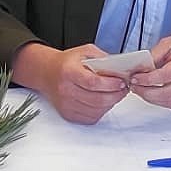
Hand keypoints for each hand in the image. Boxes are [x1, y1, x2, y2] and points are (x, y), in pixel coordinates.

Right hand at [13, 43, 127, 125]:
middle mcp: (65, 90)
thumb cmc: (66, 63)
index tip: (121, 82)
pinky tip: (104, 102)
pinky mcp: (68, 114)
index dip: (111, 84)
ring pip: (96, 110)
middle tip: (123, 89)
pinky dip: (101, 111)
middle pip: (97, 99)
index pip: (93, 82)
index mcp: (69, 71)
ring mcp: (66, 104)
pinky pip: (91, 118)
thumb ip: (102, 59)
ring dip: (110, 103)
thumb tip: (120, 69)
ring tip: (115, 94)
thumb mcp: (84, 52)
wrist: (47, 73)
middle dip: (116, 95)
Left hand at [128, 29, 170, 109]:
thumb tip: (139, 68)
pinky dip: (163, 102)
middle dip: (146, 93)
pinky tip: (156, 95)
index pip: (162, 77)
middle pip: (165, 93)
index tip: (135, 78)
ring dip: (153, 99)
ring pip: (170, 102)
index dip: (146, 80)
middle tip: (135, 87)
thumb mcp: (169, 43)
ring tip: (143, 91)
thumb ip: (153, 56)